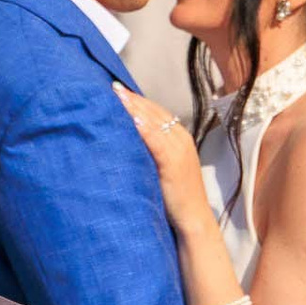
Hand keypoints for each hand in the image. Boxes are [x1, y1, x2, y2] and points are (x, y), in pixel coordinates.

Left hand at [110, 77, 211, 216]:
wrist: (193, 218)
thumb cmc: (176, 195)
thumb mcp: (165, 167)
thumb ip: (153, 151)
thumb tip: (130, 139)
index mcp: (180, 137)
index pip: (156, 112)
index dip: (138, 100)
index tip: (118, 90)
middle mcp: (181, 139)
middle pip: (154, 112)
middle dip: (133, 99)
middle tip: (112, 86)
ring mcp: (179, 149)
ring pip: (154, 122)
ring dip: (135, 108)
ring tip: (117, 96)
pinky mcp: (173, 163)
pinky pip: (156, 141)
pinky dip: (144, 129)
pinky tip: (131, 120)